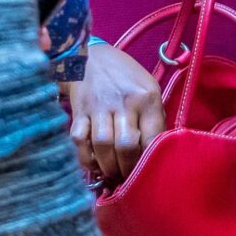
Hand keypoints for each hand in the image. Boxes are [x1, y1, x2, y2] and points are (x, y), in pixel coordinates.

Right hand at [67, 41, 163, 182]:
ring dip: (108, 166)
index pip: (152, 137)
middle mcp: (123, 102)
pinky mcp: (79, 111)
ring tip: (112, 174)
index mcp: (146, 98)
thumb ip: (154, 117)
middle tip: (128, 178)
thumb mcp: (149, 87)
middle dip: (127, 168)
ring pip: (103, 146)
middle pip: (126, 145)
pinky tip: (93, 164)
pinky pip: (80, 140)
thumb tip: (157, 150)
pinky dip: (85, 158)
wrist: (89, 56)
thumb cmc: (126, 76)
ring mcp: (99, 107)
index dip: (150, 160)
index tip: (149, 171)